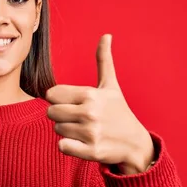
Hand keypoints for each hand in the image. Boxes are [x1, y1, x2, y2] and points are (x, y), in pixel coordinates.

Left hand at [45, 34, 152, 171]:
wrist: (136, 143)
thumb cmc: (119, 112)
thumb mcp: (111, 86)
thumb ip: (104, 61)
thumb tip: (106, 35)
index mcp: (90, 94)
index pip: (52, 94)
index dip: (60, 100)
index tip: (74, 104)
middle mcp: (90, 112)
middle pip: (51, 113)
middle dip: (62, 116)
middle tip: (79, 118)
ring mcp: (90, 133)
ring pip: (57, 130)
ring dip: (67, 131)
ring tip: (84, 130)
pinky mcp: (91, 151)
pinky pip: (62, 146)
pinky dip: (69, 146)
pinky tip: (82, 143)